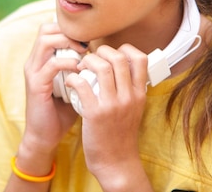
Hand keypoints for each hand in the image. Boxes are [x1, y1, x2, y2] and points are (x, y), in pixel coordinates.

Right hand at [20, 23, 86, 155]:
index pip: (50, 28)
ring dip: (68, 43)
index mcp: (41, 59)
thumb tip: (107, 57)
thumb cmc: (62, 110)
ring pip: (46, 41)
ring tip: (83, 52)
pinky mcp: (36, 85)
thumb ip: (83, 68)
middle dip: (69, 31)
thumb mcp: (74, 84)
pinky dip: (68, 63)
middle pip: (46, 28)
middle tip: (86, 43)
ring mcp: (33, 72)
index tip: (88, 39)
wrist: (45, 136)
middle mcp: (34, 61)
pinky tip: (80, 70)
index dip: (69, 29)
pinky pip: (52, 64)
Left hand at [65, 44, 149, 187]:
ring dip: (87, 61)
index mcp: (139, 94)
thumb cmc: (121, 134)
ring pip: (101, 67)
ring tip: (79, 67)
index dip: (124, 49)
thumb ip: (130, 89)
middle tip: (91, 57)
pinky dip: (73, 77)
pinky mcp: (95, 113)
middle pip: (118, 58)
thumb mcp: (134, 109)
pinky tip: (70, 81)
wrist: (116, 163)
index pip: (140, 58)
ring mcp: (112, 105)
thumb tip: (122, 67)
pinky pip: (82, 84)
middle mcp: (129, 97)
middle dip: (101, 51)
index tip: (111, 53)